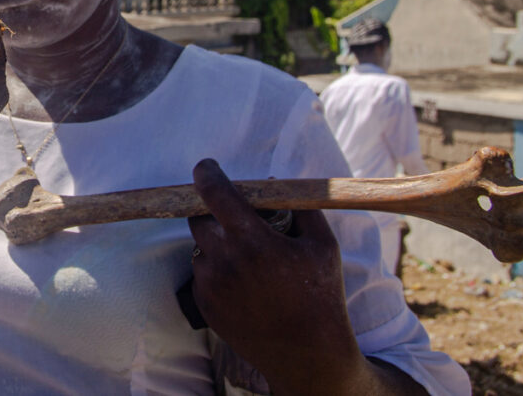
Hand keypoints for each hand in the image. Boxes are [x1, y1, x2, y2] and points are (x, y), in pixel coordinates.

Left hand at [188, 158, 367, 392]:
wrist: (307, 355)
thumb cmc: (321, 296)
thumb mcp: (324, 246)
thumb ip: (299, 207)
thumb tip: (276, 184)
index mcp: (253, 240)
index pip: (215, 193)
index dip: (207, 174)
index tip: (206, 167)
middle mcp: (225, 260)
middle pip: (198, 218)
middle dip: (213, 212)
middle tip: (235, 218)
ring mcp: (211, 285)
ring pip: (200, 247)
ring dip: (217, 244)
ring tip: (249, 260)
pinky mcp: (204, 305)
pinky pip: (202, 274)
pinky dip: (217, 270)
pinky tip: (245, 284)